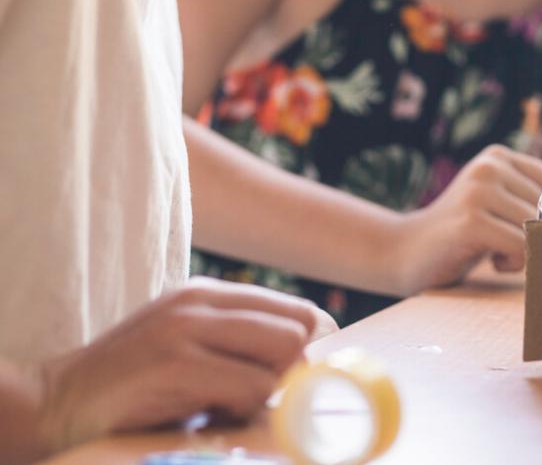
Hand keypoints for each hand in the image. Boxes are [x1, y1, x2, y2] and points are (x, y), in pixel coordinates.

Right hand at [36, 278, 336, 451]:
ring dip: (269, 392)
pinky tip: (209, 417)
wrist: (60, 400)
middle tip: (267, 399)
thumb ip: (235, 342)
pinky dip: (243, 409)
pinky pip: (250, 386)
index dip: (313, 347)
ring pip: (284, 352)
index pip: (295, 310)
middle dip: (296, 370)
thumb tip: (304, 361)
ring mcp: (191, 328)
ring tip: (230, 407)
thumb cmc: (133, 382)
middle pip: (299, 327)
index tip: (307, 380)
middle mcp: (204, 300)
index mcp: (209, 293)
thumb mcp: (186, 343)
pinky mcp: (179, 362)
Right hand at [395, 144, 541, 293]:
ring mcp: (479, 190)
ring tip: (499, 252)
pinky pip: (521, 246)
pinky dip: (514, 263)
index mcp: (499, 156)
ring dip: (527, 252)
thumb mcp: (498, 204)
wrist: (407, 251)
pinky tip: (492, 261)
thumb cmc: (464, 234)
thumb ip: (532, 199)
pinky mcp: (472, 220)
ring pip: (537, 227)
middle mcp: (490, 166)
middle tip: (516, 248)